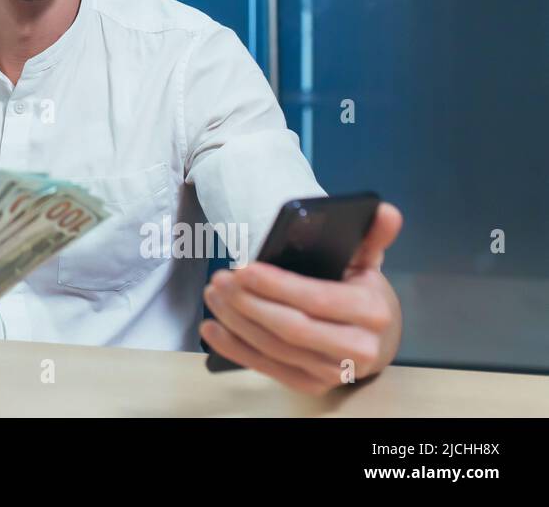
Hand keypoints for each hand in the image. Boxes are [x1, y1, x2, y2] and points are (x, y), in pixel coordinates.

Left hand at [199, 201, 403, 394]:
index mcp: (372, 312)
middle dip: (249, 303)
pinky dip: (235, 349)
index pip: (318, 300)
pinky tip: (212, 328)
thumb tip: (385, 210)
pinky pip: (267, 369)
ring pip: (275, 349)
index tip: (243, 269)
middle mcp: (357, 349)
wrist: (375, 341)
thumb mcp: (368, 263)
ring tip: (214, 295)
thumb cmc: (361, 294)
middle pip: (292, 329)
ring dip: (236, 322)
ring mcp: (333, 372)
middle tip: (220, 280)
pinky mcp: (311, 386)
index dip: (277, 286)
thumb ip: (371, 236)